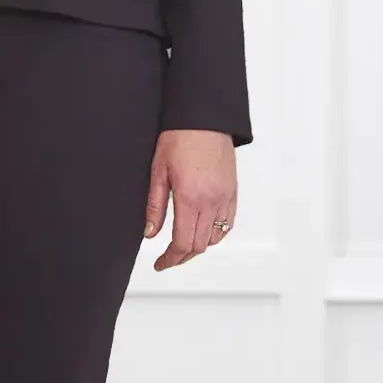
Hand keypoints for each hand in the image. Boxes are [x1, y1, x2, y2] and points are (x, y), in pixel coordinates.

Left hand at [143, 129, 236, 270]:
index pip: (183, 243)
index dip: (170, 259)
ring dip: (198, 246)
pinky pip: (228, 224)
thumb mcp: (158, 172)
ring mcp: (225, 198)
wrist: (204, 118)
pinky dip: (215, 234)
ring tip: (182, 244)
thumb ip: (155, 206)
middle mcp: (212, 201)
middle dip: (182, 256)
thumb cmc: (179, 138)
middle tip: (167, 258)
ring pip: (215, 238)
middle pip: (199, 246)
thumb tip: (150, 234)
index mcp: (191, 198)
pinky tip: (202, 231)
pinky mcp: (233, 192)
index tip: (160, 264)